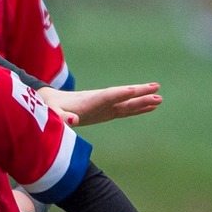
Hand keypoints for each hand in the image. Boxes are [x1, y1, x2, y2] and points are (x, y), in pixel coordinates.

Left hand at [38, 81, 162, 126]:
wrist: (51, 103)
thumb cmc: (51, 109)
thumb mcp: (52, 114)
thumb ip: (60, 116)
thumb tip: (73, 121)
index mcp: (89, 101)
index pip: (107, 96)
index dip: (120, 94)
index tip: (134, 90)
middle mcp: (101, 101)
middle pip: (123, 97)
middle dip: (139, 94)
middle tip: (157, 90)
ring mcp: (106, 106)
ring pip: (128, 103)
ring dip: (143, 101)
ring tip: (160, 99)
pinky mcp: (107, 112)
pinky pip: (126, 110)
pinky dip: (139, 108)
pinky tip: (151, 107)